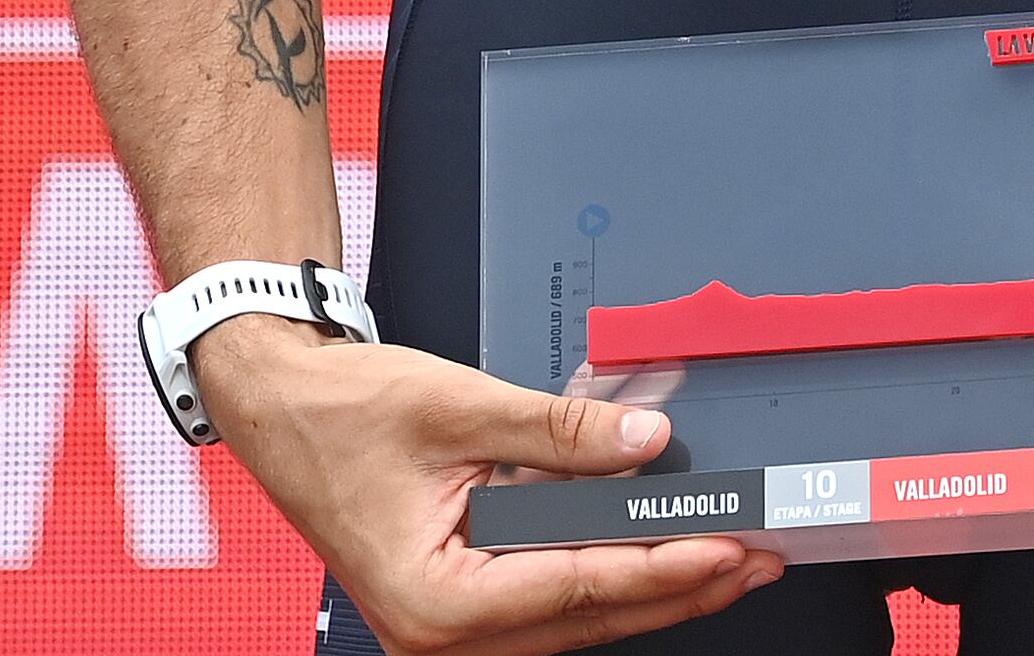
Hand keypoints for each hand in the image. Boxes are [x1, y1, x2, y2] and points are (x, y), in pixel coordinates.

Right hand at [204, 324, 780, 653]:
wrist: (277, 402)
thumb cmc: (339, 412)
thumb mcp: (460, 407)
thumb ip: (562, 430)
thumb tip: (649, 442)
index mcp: (435, 601)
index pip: (577, 584)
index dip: (663, 566)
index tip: (730, 547)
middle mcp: (442, 632)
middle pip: (587, 614)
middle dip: (678, 586)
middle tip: (756, 556)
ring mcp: (451, 622)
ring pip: (575, 610)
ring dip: (650, 582)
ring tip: (726, 553)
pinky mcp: (461, 595)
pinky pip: (548, 588)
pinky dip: (602, 561)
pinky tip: (653, 537)